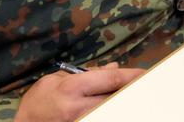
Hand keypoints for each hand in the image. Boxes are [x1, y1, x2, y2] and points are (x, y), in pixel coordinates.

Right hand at [16, 64, 144, 121]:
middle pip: (116, 97)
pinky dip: (111, 109)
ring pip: (112, 109)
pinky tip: (114, 102)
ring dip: (122, 100)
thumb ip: (87, 73)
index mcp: (72, 88)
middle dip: (130, 89)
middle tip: (143, 83)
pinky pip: (103, 117)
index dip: (131, 75)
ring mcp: (81, 121)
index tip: (144, 73)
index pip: (110, 79)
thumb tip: (114, 67)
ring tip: (130, 93)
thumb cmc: (39, 100)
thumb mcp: (58, 79)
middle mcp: (78, 107)